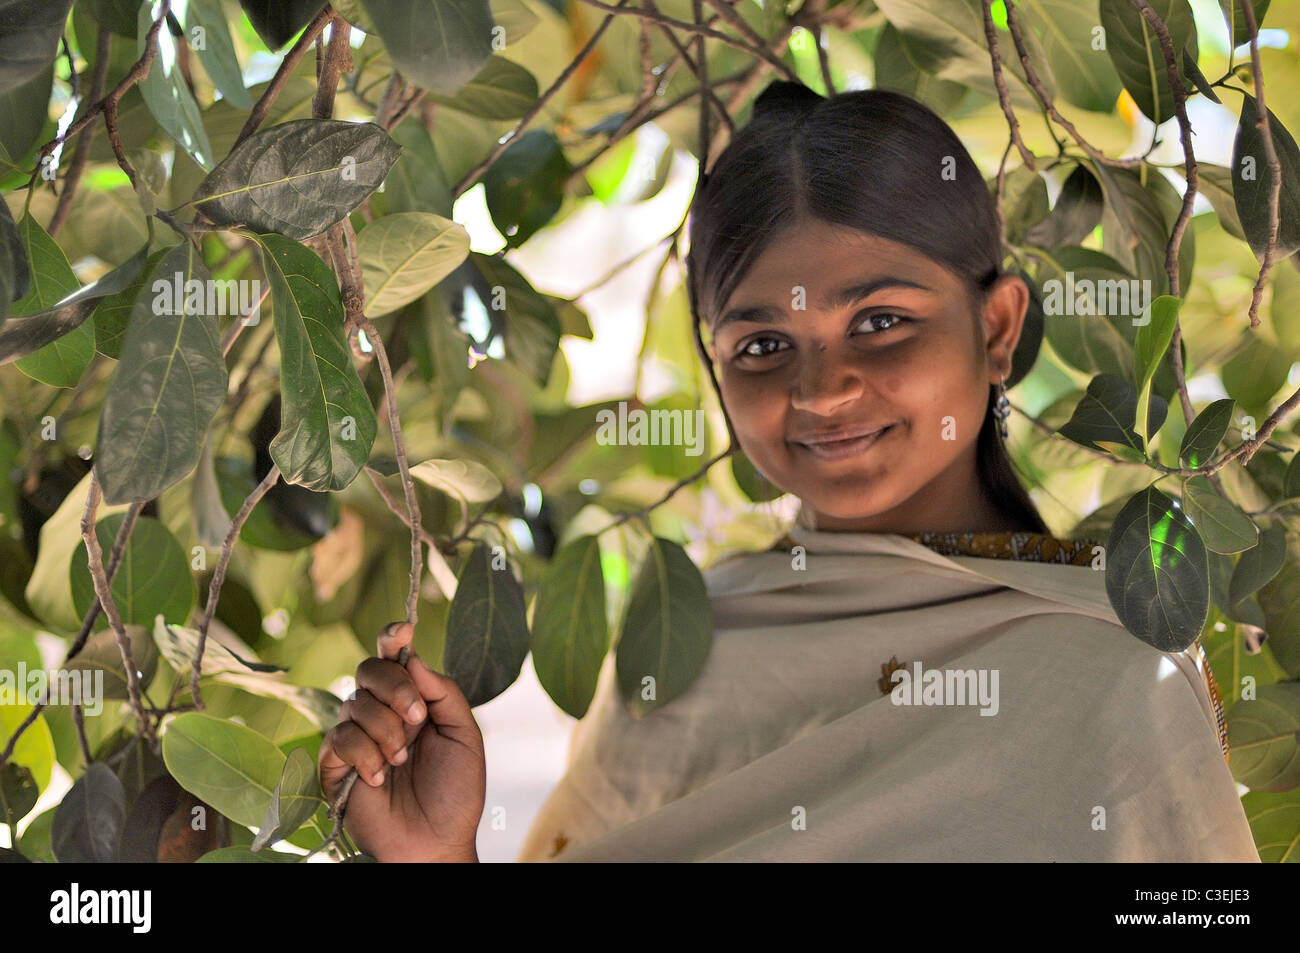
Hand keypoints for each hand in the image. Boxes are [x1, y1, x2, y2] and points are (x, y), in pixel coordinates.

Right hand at [319, 622, 485, 861]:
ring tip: (402, 761)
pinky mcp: (335, 765)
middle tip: (416, 719)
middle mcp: (381, 711)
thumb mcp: (464, 735)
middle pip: (370, 669)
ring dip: (386, 732)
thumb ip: (442, 692)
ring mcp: (357, 736)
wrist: (438, 839)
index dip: (393, 636)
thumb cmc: (456, 791)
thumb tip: (413, 657)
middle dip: (395, 688)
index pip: (394, 656)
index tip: (404, 629)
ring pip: (355, 703)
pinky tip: (379, 778)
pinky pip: (340, 738)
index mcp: (413, 699)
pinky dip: (365, 756)